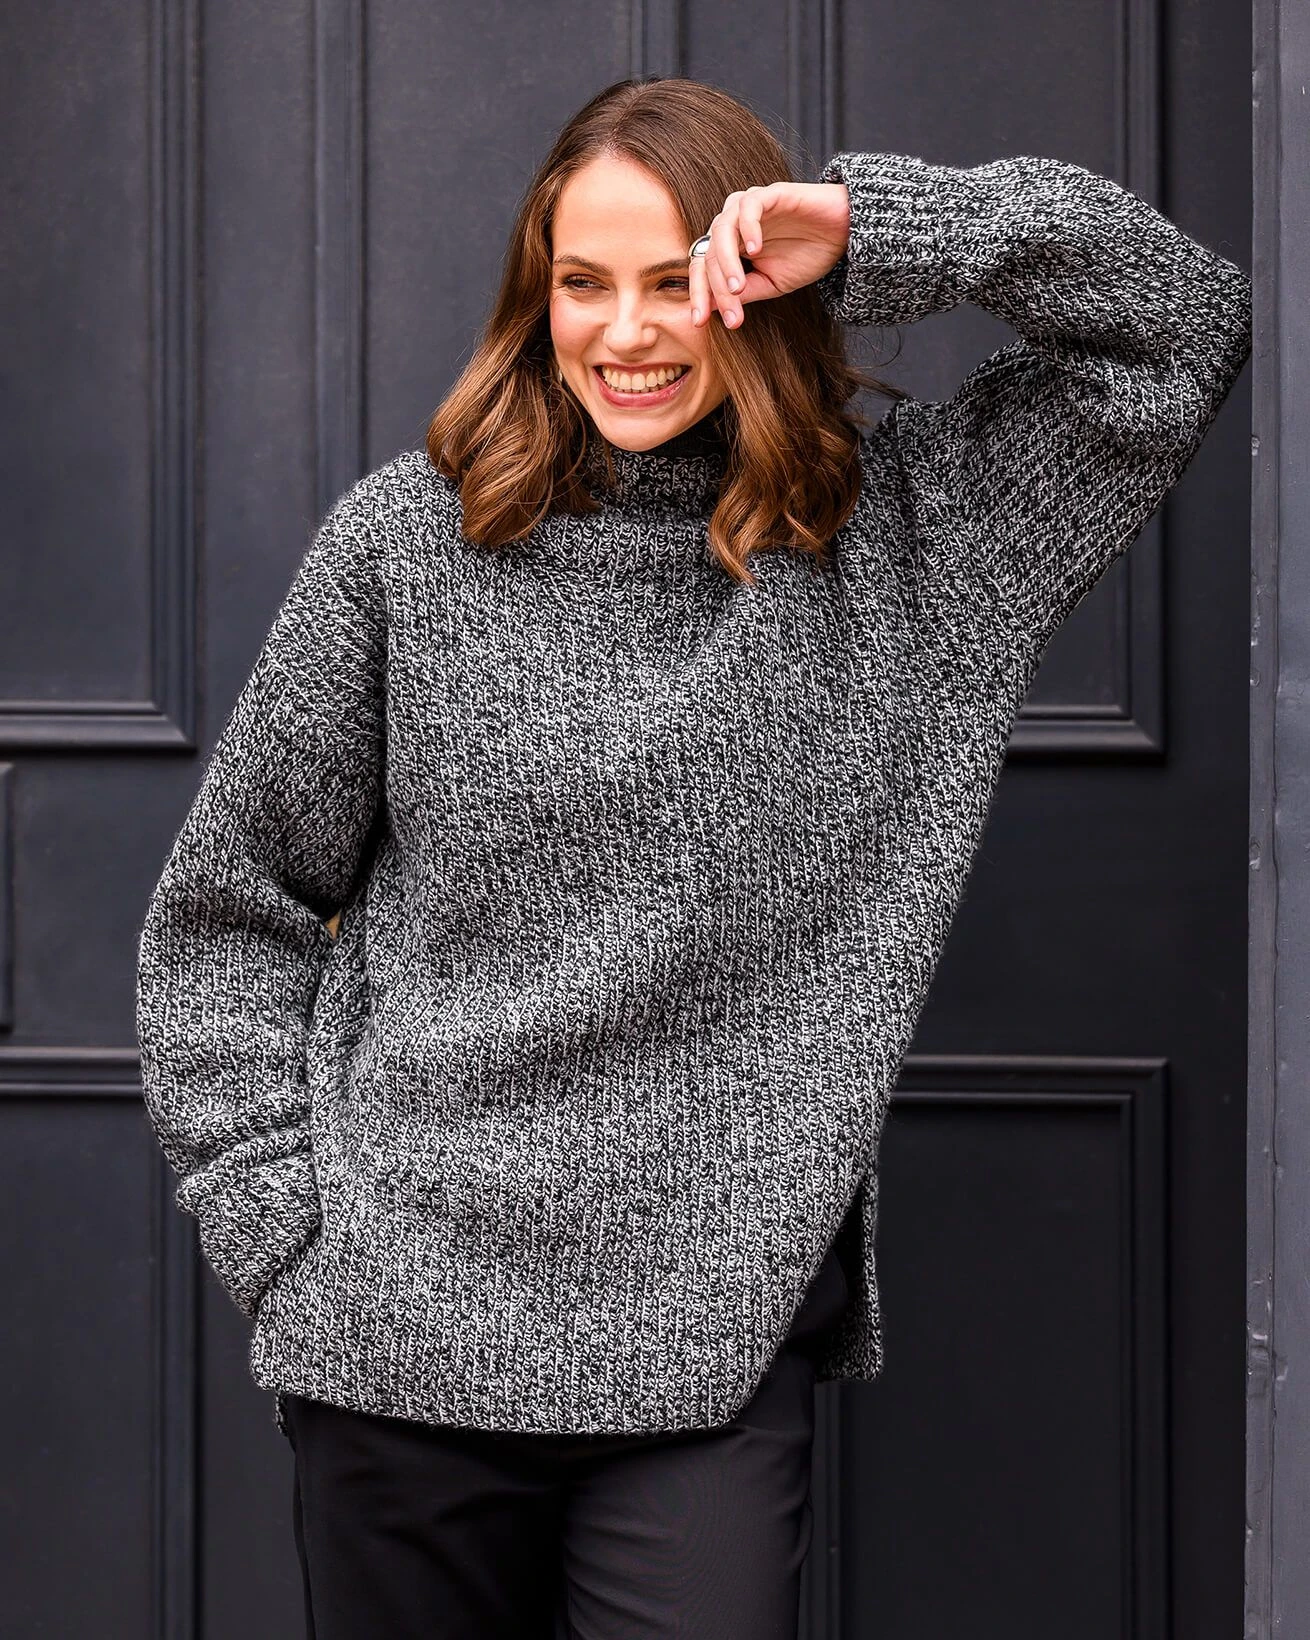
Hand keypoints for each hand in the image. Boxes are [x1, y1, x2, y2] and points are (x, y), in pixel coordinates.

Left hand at [689, 181, 850, 329]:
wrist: (844, 233)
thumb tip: (708, 308)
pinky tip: (756, 251)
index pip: (703, 268)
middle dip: (718, 289)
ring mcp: (750, 205)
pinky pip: (749, 207)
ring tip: (738, 288)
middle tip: (732, 316)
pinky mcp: (771, 193)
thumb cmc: (807, 255)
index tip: (699, 323)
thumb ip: (741, 292)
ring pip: (722, 231)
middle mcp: (734, 223)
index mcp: (730, 245)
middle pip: (708, 254)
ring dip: (726, 263)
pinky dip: (748, 228)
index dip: (699, 294)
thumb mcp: (770, 284)